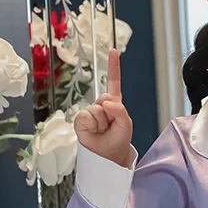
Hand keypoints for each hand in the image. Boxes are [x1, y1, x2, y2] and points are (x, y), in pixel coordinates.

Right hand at [74, 49, 133, 166]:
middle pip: (106, 98)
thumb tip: (107, 103)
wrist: (107, 156)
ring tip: (102, 130)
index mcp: (114, 105)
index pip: (113, 83)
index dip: (113, 67)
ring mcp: (90, 112)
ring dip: (102, 122)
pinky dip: (92, 124)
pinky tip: (94, 130)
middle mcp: (101, 106)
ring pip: (97, 109)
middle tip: (110, 125)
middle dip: (111, 113)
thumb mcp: (126, 125)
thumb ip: (120, 111)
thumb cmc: (118, 140)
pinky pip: (87, 116)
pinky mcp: (81, 119)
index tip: (113, 51)